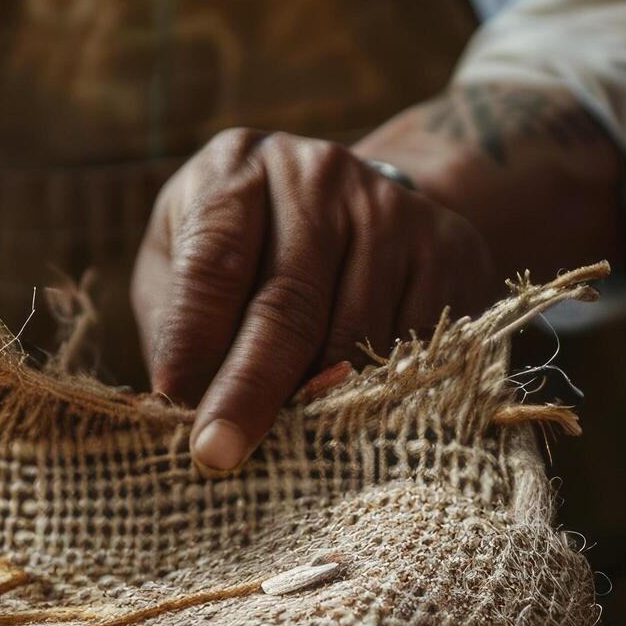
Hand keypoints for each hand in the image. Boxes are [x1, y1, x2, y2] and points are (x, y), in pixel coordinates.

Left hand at [133, 129, 499, 473]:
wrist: (353, 208)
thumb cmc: (243, 254)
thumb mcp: (181, 264)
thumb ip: (178, 324)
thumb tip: (184, 406)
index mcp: (237, 169)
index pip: (214, 263)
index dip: (195, 344)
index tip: (178, 409)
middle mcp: (318, 175)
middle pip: (288, 304)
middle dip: (251, 391)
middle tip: (221, 455)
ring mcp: (391, 208)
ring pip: (356, 334)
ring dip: (320, 404)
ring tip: (289, 446)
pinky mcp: (447, 247)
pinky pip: (416, 343)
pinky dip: (384, 394)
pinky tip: (357, 418)